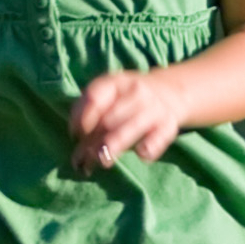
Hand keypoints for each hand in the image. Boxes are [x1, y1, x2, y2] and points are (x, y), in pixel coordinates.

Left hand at [65, 68, 184, 172]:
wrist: (169, 92)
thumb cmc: (126, 99)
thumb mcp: (108, 95)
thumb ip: (89, 111)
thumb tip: (75, 140)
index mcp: (116, 82)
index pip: (94, 98)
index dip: (81, 118)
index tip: (75, 136)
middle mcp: (136, 91)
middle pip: (109, 118)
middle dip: (92, 141)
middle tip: (82, 160)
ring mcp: (154, 107)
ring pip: (130, 128)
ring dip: (114, 147)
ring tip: (102, 160)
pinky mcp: (169, 125)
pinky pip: (158, 138)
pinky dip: (149, 147)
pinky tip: (141, 154)